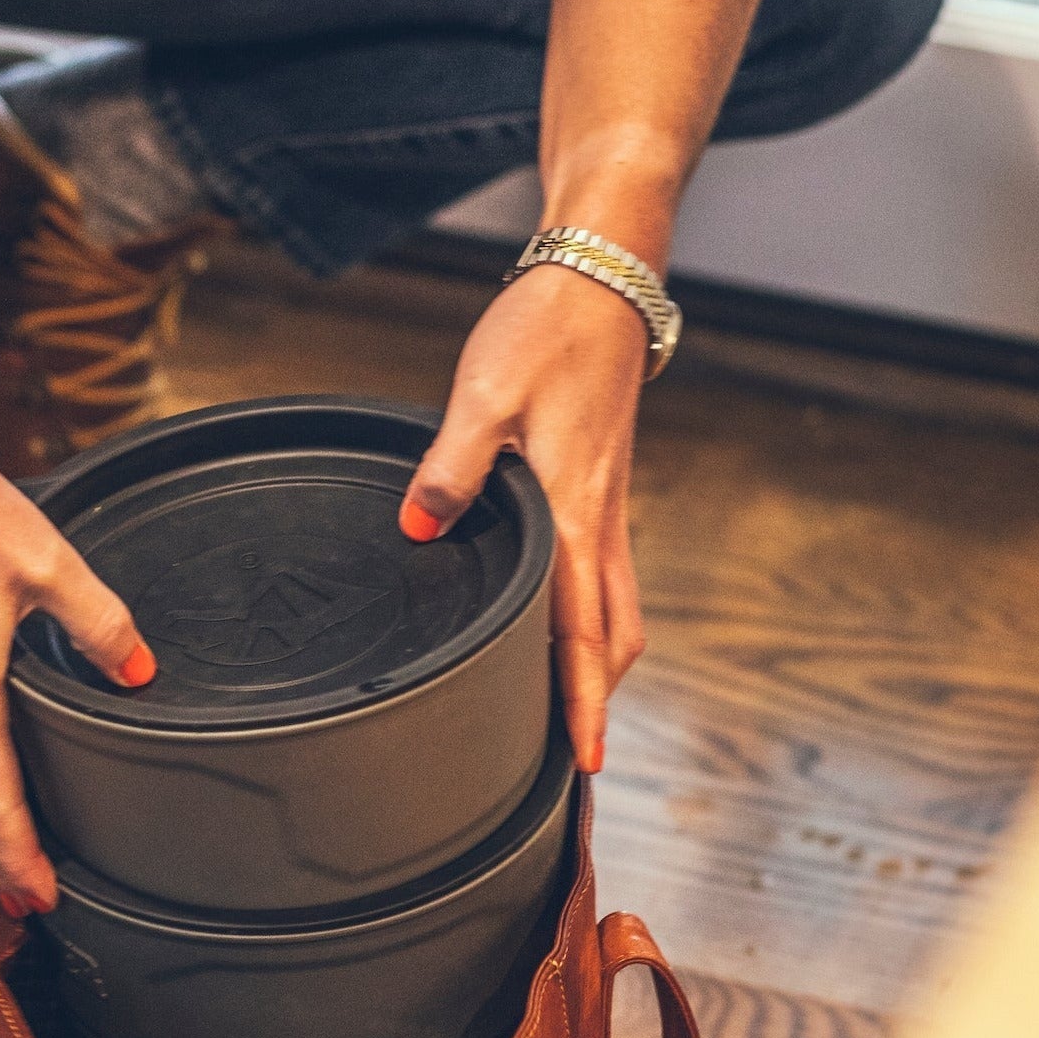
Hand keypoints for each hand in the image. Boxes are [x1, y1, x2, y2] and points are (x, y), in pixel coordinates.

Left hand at [399, 266, 648, 773]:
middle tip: (572, 756)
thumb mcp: (483, 395)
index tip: (583, 761)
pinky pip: (609, 574)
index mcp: (574, 510)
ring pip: (619, 607)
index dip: (583, 700)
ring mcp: (610, 506)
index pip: (585, 628)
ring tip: (568, 705)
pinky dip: (596, 617)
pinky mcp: (604, 488)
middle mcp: (603, 520)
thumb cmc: (546, 331)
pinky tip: (563, 625)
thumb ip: (449, 470)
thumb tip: (418, 531)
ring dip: (600, 660)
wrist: (604, 277)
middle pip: (617, 633)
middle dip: (599, 697)